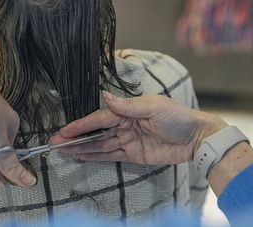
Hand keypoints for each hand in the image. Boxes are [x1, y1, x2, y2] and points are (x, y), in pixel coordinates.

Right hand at [51, 91, 226, 164]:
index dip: (81, 125)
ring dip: (82, 148)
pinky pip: (111, 155)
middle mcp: (124, 125)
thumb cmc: (177, 118)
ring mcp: (127, 140)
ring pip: (99, 145)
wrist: (197, 139)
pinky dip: (96, 156)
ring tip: (64, 151)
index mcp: (127, 111)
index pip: (99, 118)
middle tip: (55, 142)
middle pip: (95, 132)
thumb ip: (127, 106)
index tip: (64, 130)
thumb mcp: (153, 107)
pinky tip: (82, 156)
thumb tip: (104, 96)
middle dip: (76, 137)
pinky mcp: (133, 155)